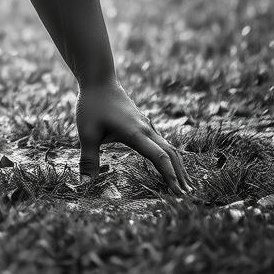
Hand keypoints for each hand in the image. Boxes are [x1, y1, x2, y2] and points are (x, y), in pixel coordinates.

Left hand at [75, 79, 193, 196]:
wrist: (98, 79)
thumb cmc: (92, 104)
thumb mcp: (87, 133)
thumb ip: (88, 159)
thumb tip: (85, 184)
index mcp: (135, 133)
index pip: (159, 157)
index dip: (170, 176)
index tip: (178, 193)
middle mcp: (146, 129)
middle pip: (170, 153)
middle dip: (181, 174)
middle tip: (188, 195)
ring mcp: (146, 124)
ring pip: (168, 147)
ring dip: (177, 165)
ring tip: (185, 183)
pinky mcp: (143, 122)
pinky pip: (162, 141)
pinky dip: (169, 155)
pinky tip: (168, 162)